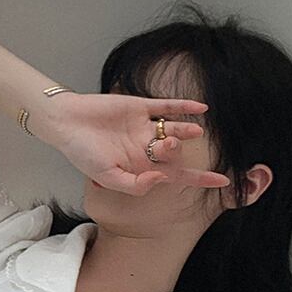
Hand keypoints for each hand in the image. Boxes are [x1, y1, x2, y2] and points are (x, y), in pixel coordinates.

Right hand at [34, 91, 229, 196]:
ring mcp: (144, 127)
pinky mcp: (140, 107)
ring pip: (173, 130)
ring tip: (193, 133)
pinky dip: (183, 106)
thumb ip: (134, 185)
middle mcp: (144, 148)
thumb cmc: (82, 154)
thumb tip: (162, 180)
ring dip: (185, 132)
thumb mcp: (107, 178)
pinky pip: (166, 106)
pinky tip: (201, 108)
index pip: (176, 177)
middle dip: (174, 153)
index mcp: (139, 168)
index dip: (200, 180)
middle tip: (161, 147)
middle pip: (174, 154)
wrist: (66, 123)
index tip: (224, 183)